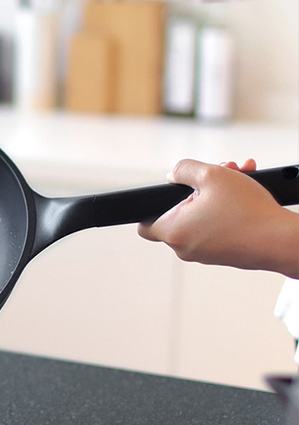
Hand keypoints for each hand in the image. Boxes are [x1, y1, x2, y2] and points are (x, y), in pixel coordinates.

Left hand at [138, 159, 298, 277]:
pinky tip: (247, 192)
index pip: (144, 225)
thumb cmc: (246, 211)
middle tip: (220, 172)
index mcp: (173, 232)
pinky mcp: (224, 255)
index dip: (151, 207)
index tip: (169, 195)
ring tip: (240, 175)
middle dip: (199, 189)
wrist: (282, 241)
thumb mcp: (212, 175)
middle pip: (180, 213)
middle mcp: (185, 248)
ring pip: (202, 217)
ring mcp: (205, 254)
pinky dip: (228, 210)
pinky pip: (218, 228)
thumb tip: (173, 175)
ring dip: (217, 195)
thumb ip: (185, 169)